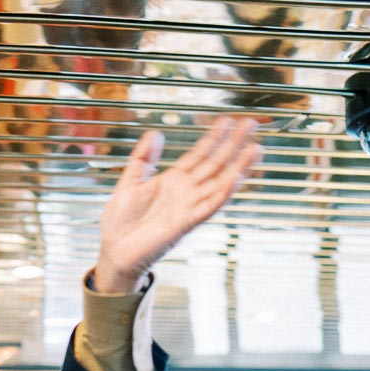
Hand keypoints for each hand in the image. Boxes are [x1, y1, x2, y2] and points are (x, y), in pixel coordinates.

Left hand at [93, 117, 262, 293]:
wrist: (114, 250)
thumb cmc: (120, 221)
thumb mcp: (129, 182)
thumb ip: (142, 158)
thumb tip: (155, 133)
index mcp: (173, 180)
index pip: (200, 154)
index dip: (214, 137)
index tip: (229, 120)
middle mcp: (185, 192)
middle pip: (215, 164)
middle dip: (233, 144)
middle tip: (252, 125)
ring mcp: (188, 206)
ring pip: (220, 183)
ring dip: (238, 167)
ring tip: (255, 148)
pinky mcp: (185, 223)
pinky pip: (209, 207)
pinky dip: (223, 193)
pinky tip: (236, 178)